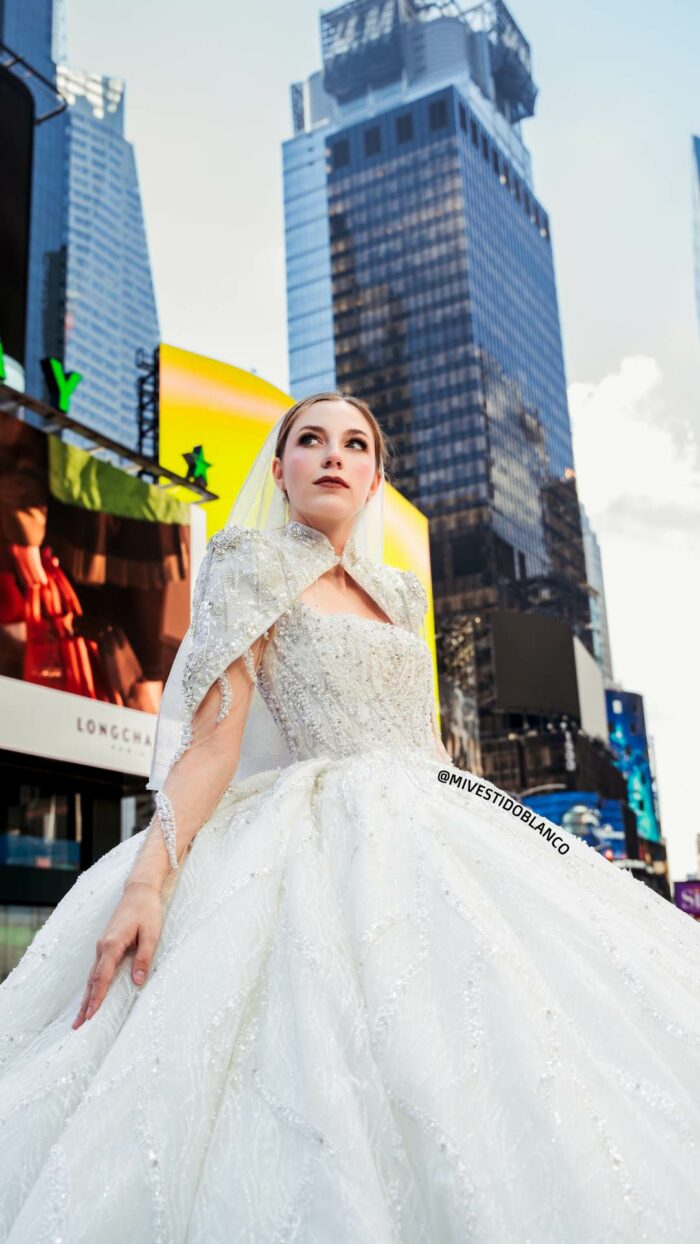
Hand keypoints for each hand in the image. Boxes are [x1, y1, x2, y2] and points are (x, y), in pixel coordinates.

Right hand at [72, 881, 162, 1028]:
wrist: (139, 890)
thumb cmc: (147, 911)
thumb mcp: (151, 934)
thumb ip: (144, 958)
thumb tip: (138, 982)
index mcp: (112, 944)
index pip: (102, 977)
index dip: (97, 997)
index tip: (91, 1015)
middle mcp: (103, 946)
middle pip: (92, 980)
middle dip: (85, 1004)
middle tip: (77, 1026)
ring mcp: (102, 945)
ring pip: (92, 976)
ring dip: (86, 996)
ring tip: (79, 1017)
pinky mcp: (106, 944)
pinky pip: (97, 969)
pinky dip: (92, 984)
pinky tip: (90, 994)